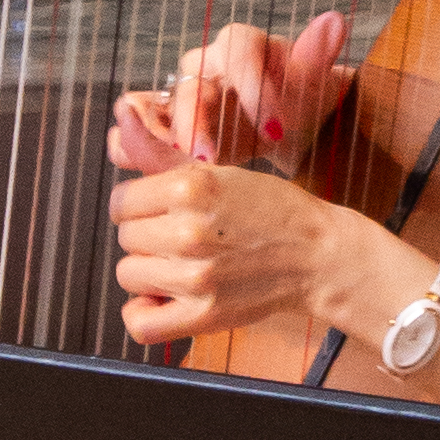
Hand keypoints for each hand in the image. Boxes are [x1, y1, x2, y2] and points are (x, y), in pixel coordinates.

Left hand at [107, 144, 334, 350]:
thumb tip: (121, 115)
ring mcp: (195, 276)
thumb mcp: (218, 172)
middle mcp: (188, 232)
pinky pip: (142, 324)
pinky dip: (143, 313)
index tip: (163, 210)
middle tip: (184, 237)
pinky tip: (162, 299)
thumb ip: (160, 152)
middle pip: (126, 237)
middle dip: (149, 236)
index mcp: (189, 189)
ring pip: (128, 275)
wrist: (317, 255)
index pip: (122, 201)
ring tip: (182, 264)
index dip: (140, 205)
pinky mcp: (204, 314)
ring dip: (150, 271)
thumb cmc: (271, 211)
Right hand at [111, 8, 348, 176]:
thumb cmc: (303, 94)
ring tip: (181, 162)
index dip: (253, 86)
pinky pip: (153, 133)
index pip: (238, 51)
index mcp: (241, 44)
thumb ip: (317, 52)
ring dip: (165, 135)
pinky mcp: (179, 127)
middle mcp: (207, 65)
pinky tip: (162, 170)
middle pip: (191, 84)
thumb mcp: (315, 78)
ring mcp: (188, 97)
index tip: (276, 126)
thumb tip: (334, 20)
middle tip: (209, 155)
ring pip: (161, 108)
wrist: (294, 122)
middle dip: (196, 120)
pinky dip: (150, 149)